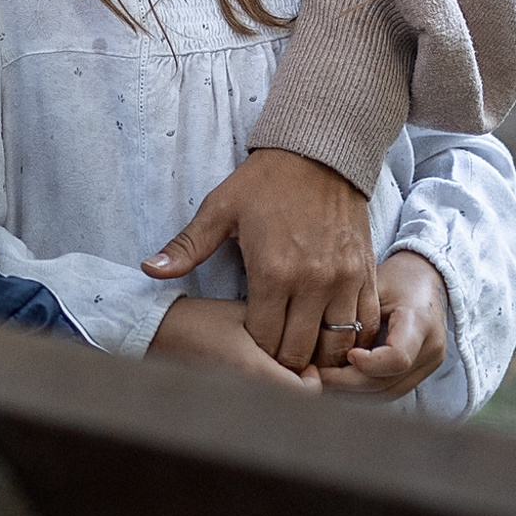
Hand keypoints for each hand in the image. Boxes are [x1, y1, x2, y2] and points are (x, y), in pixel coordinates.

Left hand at [144, 148, 375, 373]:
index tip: (247, 350)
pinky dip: (352, 341)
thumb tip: (150, 270)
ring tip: (302, 354)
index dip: (254, 354)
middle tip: (271, 360)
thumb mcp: (219, 210)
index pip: (264, 341)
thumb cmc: (264, 183)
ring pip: (336, 346)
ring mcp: (344, 280)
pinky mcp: (366, 274)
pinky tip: (335, 340)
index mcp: (273, 272)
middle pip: (299, 351)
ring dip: (318, 357)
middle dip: (282, 362)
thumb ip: (186, 248)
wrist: (318, 153)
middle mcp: (313, 282)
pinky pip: (365, 324)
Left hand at [319, 251, 448, 400]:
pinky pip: (388, 392)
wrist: (423, 281)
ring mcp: (428, 365)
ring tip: (322, 377)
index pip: (398, 358)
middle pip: (386, 383)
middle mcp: (430, 348)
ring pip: (385, 394)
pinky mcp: (420, 375)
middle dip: (346, 382)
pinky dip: (361, 390)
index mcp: (420, 320)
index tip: (345, 353)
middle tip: (315, 374)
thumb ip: (352, 315)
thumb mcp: (371, 285)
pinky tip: (339, 378)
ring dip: (351, 391)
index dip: (367, 364)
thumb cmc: (394, 279)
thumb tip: (315, 346)